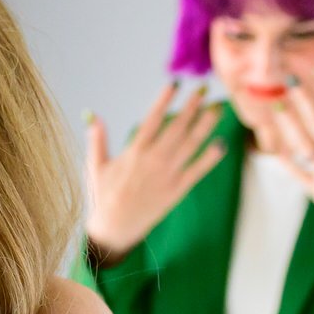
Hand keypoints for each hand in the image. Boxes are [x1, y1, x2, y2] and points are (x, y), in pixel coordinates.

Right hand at [84, 81, 226, 259]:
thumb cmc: (103, 197)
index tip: (175, 84)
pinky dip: (210, 158)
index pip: (152, 120)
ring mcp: (167, 176)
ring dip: (205, 125)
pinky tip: (221, 144)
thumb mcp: (95, 167)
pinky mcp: (176, 191)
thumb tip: (93, 117)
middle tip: (204, 89)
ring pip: (191, 145)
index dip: (164, 101)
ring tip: (218, 108)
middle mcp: (153, 161)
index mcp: (134, 153)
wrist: (115, 229)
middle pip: (177, 128)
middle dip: (192, 107)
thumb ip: (97, 141)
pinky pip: (197, 171)